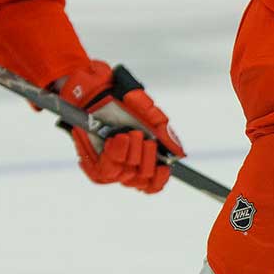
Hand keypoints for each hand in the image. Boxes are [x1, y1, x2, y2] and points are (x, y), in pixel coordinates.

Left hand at [57, 60, 183, 192]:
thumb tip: (179, 152)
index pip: (153, 182)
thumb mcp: (149, 112)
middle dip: (146, 158)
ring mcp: (111, 166)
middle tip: (141, 137)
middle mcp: (127, 165)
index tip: (164, 167)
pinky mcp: (94, 165)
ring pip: (127, 176)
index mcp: (144, 155)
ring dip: (131, 153)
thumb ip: (165, 133)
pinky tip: (115, 140)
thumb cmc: (122, 100)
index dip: (160, 178)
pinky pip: (108, 171)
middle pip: (143, 180)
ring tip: (126, 134)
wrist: (96, 90)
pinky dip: (115, 154)